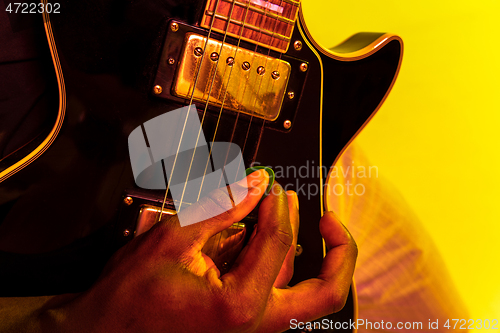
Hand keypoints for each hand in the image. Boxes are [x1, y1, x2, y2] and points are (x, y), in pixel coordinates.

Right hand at [22, 169, 355, 331]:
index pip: (277, 243)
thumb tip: (253, 184)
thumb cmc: (130, 299)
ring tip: (288, 212)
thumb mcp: (173, 241)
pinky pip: (276, 294)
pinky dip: (280, 265)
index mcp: (239, 306)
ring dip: (306, 252)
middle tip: (331, 220)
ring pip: (302, 293)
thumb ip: (220, 209)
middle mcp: (255, 326)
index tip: (269, 185)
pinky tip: (264, 238)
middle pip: (323, 294)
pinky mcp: (243, 325)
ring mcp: (252, 330)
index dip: (275, 205)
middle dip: (338, 253)